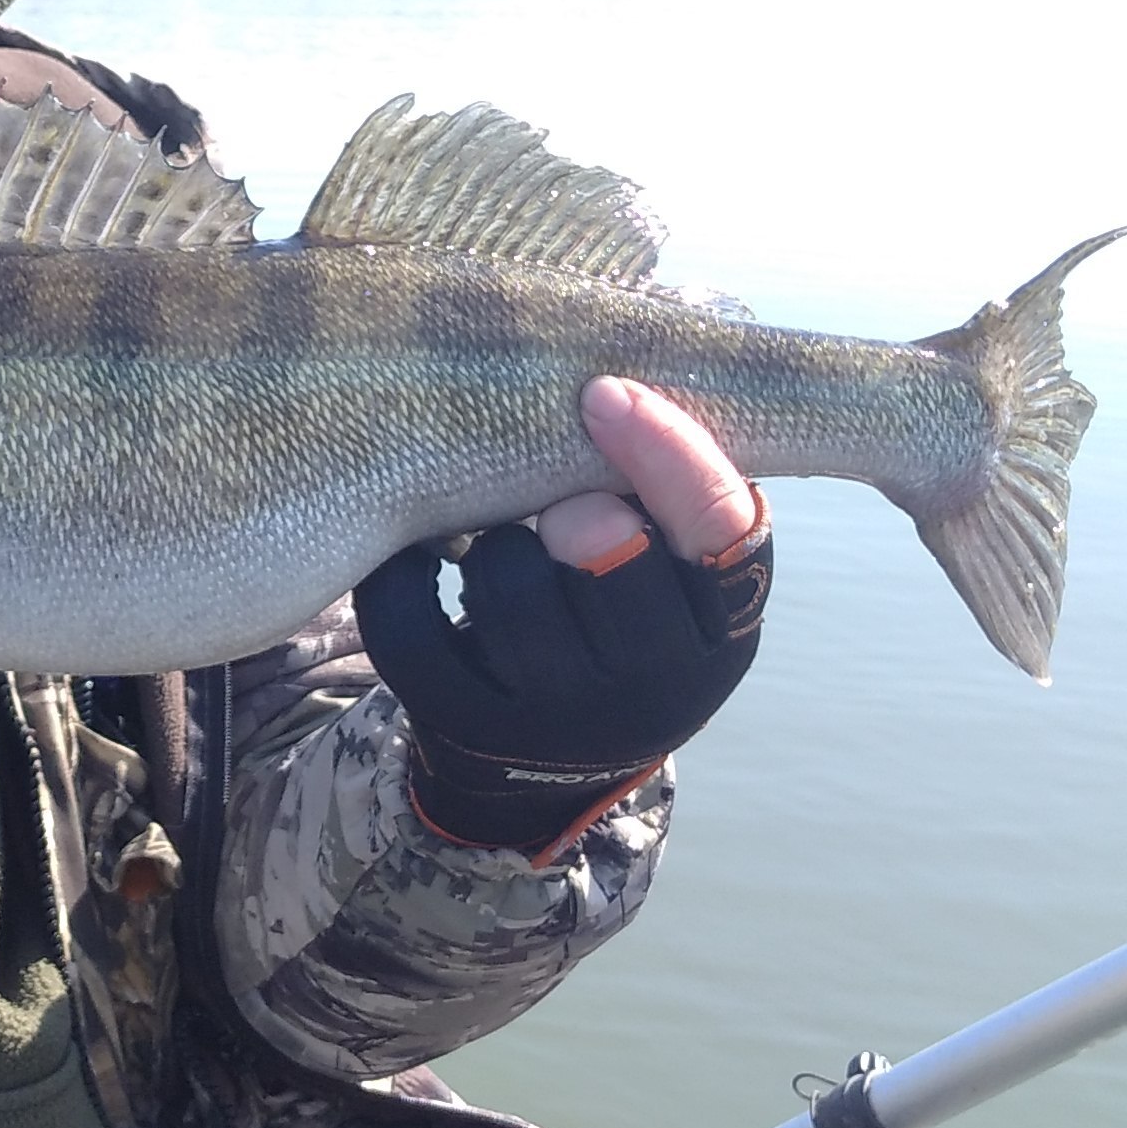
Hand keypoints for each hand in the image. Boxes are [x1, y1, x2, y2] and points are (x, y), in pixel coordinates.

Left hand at [354, 379, 772, 857]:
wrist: (554, 771)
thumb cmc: (625, 614)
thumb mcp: (680, 568)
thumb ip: (675, 483)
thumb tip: (628, 356)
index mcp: (722, 627)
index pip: (719, 524)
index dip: (664, 446)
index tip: (603, 390)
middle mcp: (655, 688)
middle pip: (603, 544)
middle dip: (569, 503)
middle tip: (558, 506)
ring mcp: (555, 719)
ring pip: (503, 579)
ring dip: (491, 540)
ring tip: (507, 547)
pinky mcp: (463, 726)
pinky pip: (407, 617)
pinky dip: (404, 572)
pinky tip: (427, 561)